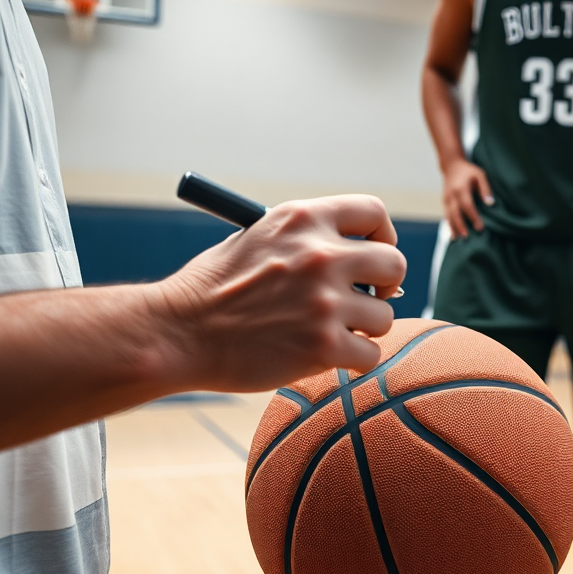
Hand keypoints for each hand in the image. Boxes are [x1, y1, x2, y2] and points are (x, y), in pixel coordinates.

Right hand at [155, 195, 406, 390]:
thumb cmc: (213, 290)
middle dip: (384, 286)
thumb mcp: (258, 239)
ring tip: (328, 332)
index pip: (373, 213)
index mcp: (303, 219)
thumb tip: (361, 259)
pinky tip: (324, 357)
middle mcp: (320, 254)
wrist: (178, 333)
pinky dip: (353, 361)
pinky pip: (370, 355)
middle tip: (365, 299)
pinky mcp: (323, 345)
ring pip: (384, 316)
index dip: (382, 236)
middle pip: (394, 264)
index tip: (373, 255)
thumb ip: (307, 242)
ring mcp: (325, 301)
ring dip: (363, 328)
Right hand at [442, 159, 493, 238]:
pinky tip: (453, 234)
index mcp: (461, 188)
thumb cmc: (469, 171)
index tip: (480, 227)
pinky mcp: (444, 202)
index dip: (473, 217)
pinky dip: (449, 225)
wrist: (452, 165)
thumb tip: (490, 204)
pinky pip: (446, 215)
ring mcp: (446, 199)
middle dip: (461, 226)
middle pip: (455, 213)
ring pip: (448, 216)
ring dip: (453, 228)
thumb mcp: (480, 175)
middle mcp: (452, 195)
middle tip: (467, 237)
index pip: (467, 205)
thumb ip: (485, 189)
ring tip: (458, 239)